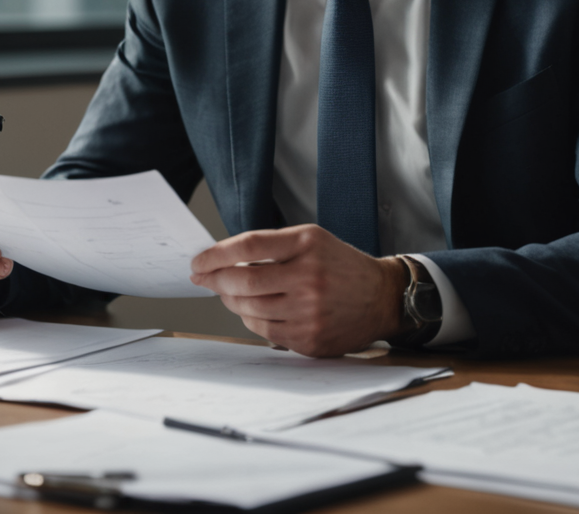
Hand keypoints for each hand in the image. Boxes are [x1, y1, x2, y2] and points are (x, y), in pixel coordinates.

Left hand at [189, 224, 406, 356]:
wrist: (381, 297)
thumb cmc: (339, 265)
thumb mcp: (311, 240)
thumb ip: (270, 246)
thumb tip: (222, 259)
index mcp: (306, 245)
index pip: (247, 247)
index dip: (214, 255)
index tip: (197, 261)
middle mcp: (309, 277)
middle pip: (243, 281)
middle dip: (214, 280)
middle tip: (203, 278)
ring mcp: (310, 312)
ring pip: (249, 308)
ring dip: (230, 300)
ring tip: (228, 292)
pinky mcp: (310, 339)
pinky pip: (264, 330)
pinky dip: (250, 318)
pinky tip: (252, 309)